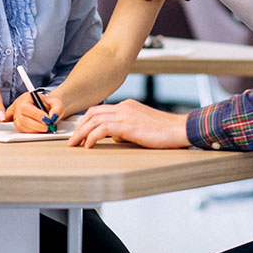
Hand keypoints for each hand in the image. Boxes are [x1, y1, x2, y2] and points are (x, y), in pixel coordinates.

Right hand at [6, 91, 64, 132]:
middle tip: (48, 126)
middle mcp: (19, 106)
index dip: (36, 115)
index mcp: (27, 97)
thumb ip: (58, 109)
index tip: (47, 120)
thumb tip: (53, 117)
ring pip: (21, 126)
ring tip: (46, 128)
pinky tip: (39, 130)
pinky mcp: (18, 123)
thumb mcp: (57, 103)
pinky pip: (21, 130)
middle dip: (37, 125)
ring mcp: (16, 115)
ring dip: (35, 130)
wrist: (49, 107)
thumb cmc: (51, 104)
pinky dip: (31, 132)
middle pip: (22, 119)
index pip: (25, 107)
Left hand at [66, 99, 190, 148]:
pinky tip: (88, 146)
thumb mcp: (141, 127)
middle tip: (71, 140)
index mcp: (127, 106)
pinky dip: (92, 137)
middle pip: (92, 113)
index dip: (86, 121)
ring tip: (75, 144)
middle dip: (79, 127)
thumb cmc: (165, 131)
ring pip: (94, 120)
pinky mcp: (128, 125)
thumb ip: (126, 129)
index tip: (78, 132)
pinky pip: (103, 129)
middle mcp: (124, 107)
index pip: (100, 110)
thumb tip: (115, 137)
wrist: (180, 129)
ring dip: (81, 133)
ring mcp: (126, 115)